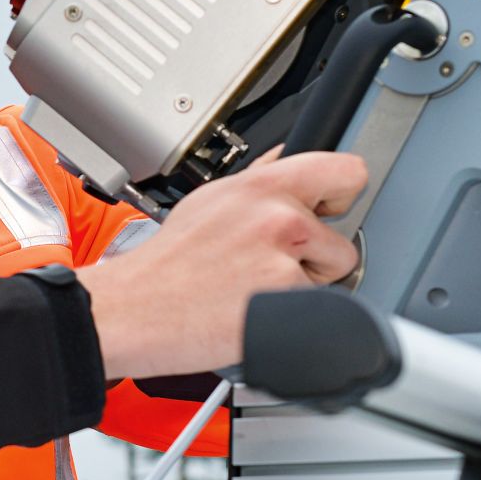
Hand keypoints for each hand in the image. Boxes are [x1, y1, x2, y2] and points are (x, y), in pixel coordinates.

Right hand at [76, 151, 364, 378]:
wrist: (135, 309)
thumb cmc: (166, 265)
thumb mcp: (209, 200)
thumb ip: (257, 180)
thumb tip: (285, 160)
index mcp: (262, 186)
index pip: (345, 171)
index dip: (342, 195)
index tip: (330, 209)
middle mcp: (278, 217)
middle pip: (344, 240)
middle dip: (318, 256)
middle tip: (275, 264)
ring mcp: (284, 260)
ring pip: (332, 280)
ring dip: (305, 289)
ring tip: (257, 288)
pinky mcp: (287, 302)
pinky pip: (315, 313)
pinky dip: (291, 319)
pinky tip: (255, 310)